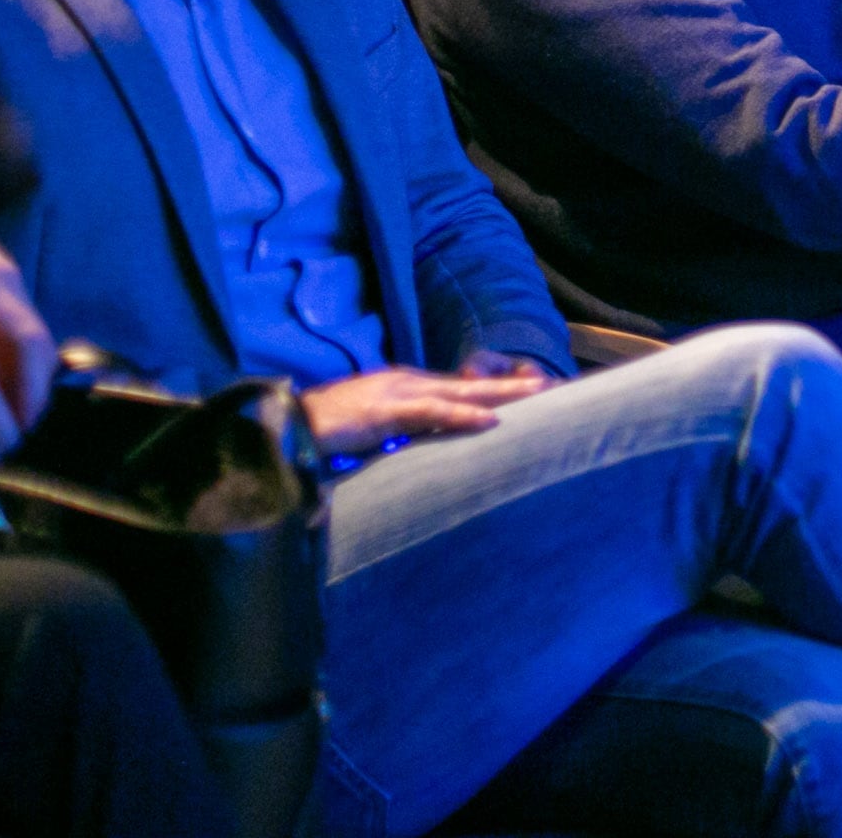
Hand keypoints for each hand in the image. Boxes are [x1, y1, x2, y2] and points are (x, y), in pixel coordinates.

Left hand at [0, 168, 54, 428]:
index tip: (20, 425)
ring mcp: (4, 280)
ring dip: (18, 380)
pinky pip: (12, 329)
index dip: (30, 386)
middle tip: (11, 438)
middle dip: (30, 393)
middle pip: (36, 345)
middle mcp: (4, 281)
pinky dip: (5, 363)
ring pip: (26, 340)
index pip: (28, 339)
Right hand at [299, 363, 545, 457]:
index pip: (460, 388)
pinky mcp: (384, 411)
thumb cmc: (329, 433)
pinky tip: (490, 421)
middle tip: (551, 386)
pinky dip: (463, 416)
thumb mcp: (376, 435)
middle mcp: (407, 383)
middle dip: (511, 386)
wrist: (290, 426)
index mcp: (406, 388)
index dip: (495, 390)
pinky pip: (432, 413)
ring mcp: (397, 392)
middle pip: (469, 384)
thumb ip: (402, 439)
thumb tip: (424, 457)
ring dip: (500, 394)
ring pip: (460, 393)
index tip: (530, 391)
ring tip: (537, 396)